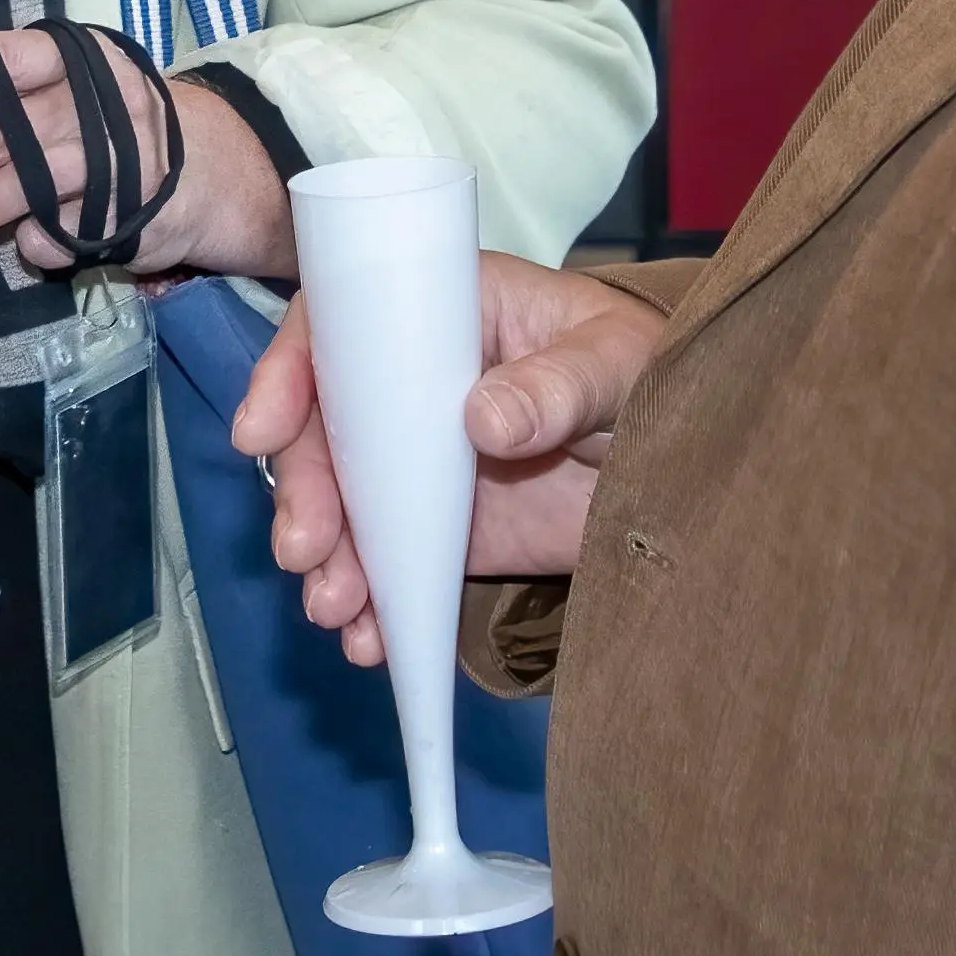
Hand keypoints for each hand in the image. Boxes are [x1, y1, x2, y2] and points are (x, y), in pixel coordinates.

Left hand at [0, 42, 291, 285]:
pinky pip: (62, 233)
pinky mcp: (123, 213)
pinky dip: (34, 244)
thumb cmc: (102, 118)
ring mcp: (109, 160)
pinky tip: (18, 251)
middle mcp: (89, 103)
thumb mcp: (57, 88)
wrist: (207, 165)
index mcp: (69, 57)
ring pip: (20, 187)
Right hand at [235, 252, 659, 665]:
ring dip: (327, 559)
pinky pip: (390, 566)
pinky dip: (371, 606)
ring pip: (345, 508)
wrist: (693, 461)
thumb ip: (559, 384)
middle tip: (304, 547)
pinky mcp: (444, 532)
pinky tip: (368, 639)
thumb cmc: (650, 373)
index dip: (288, 375)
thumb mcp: (615, 363)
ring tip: (336, 608)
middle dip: (302, 492)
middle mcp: (411, 388)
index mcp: (439, 316)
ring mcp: (421, 465)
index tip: (262, 432)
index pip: (338, 330)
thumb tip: (481, 418)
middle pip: (325, 432)